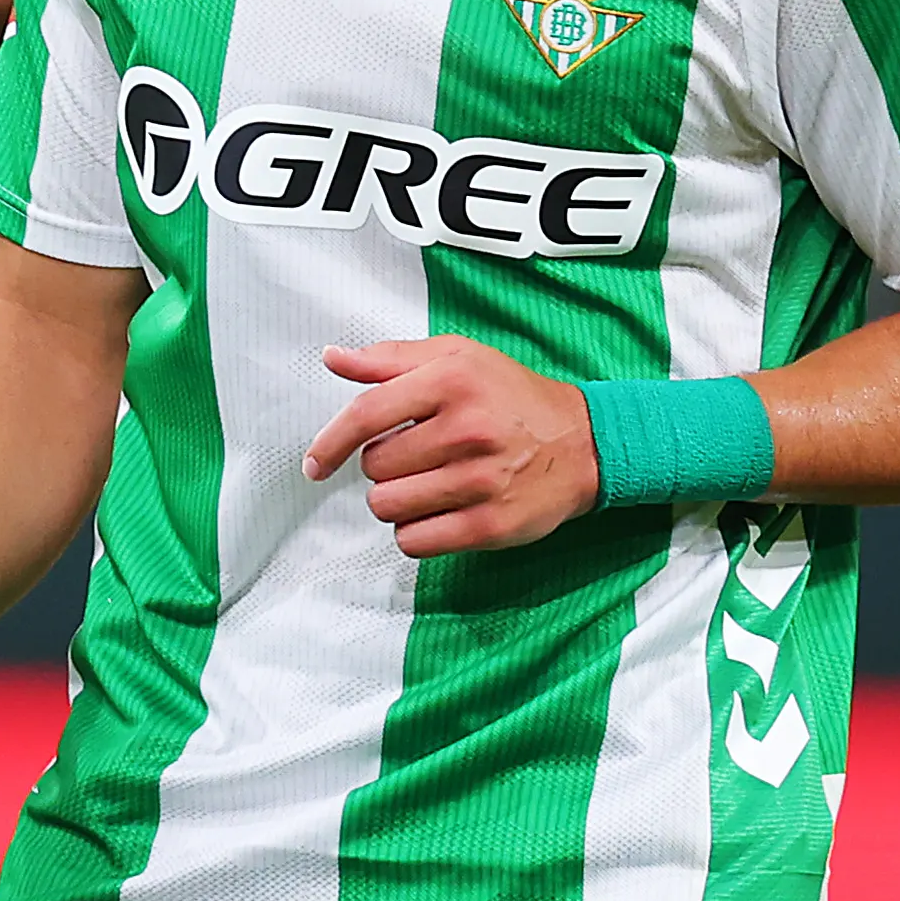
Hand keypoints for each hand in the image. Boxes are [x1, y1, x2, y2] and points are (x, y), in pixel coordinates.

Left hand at [302, 336, 597, 557]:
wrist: (584, 443)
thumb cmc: (511, 397)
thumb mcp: (457, 358)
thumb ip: (390, 359)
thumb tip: (333, 358)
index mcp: (451, 381)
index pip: (366, 416)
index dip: (330, 443)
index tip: (315, 464)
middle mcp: (466, 430)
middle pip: (374, 468)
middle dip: (385, 466)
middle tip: (418, 457)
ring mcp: (480, 481)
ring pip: (389, 507)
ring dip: (397, 500)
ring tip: (429, 484)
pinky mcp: (491, 526)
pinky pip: (415, 542)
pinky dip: (415, 532)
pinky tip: (437, 512)